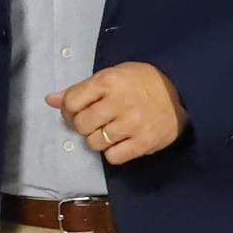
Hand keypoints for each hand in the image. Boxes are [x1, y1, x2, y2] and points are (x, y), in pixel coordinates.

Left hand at [50, 63, 185, 166]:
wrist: (182, 92)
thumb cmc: (143, 81)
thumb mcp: (112, 75)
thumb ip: (81, 89)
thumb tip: (50, 100)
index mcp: (108, 81)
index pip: (71, 101)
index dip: (68, 109)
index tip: (77, 111)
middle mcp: (118, 102)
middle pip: (81, 124)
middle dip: (83, 125)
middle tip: (95, 122)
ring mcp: (131, 124)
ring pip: (94, 143)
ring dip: (98, 139)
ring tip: (110, 131)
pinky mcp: (142, 143)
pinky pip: (112, 157)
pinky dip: (113, 152)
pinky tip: (122, 141)